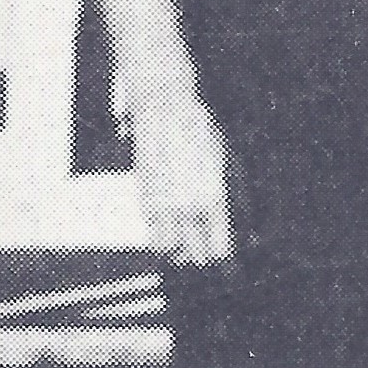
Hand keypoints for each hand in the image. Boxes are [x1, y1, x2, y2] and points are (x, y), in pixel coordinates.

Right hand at [128, 81, 236, 272]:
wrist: (166, 111)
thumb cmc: (199, 133)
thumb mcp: (221, 163)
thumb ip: (221, 194)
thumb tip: (222, 218)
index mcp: (214, 199)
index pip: (219, 247)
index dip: (221, 255)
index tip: (222, 257)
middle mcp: (189, 207)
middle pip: (194, 254)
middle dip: (199, 257)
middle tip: (202, 255)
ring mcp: (164, 204)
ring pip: (168, 249)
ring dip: (177, 253)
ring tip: (183, 250)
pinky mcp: (145, 198)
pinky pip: (152, 232)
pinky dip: (160, 239)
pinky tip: (167, 235)